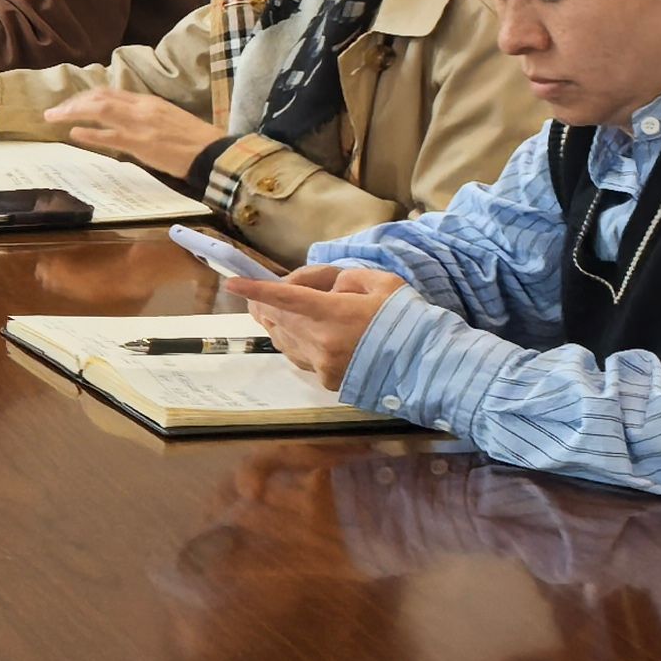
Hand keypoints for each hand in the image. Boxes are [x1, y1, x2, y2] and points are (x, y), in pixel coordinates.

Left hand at [41, 83, 216, 175]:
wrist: (212, 152)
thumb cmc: (192, 139)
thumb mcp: (167, 118)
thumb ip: (144, 116)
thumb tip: (121, 119)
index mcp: (148, 101)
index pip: (110, 92)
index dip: (86, 97)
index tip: (70, 103)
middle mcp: (142, 108)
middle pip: (99, 97)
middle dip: (72, 103)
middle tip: (53, 111)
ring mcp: (140, 125)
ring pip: (100, 110)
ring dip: (73, 113)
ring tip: (54, 117)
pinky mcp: (141, 144)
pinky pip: (110, 136)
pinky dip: (89, 134)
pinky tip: (74, 133)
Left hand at [234, 262, 407, 388]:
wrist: (428, 366)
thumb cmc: (408, 319)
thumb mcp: (382, 284)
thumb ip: (346, 280)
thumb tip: (325, 289)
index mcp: (333, 314)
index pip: (284, 298)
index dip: (256, 290)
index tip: (232, 283)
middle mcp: (320, 341)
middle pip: (278, 318)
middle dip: (266, 302)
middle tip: (266, 292)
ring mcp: (321, 364)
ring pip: (283, 338)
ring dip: (280, 322)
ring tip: (286, 311)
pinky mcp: (326, 381)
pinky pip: (298, 356)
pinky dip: (295, 341)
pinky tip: (306, 333)